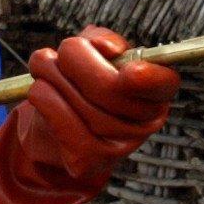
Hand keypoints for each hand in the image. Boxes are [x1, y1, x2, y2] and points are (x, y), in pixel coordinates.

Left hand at [0, 26, 179, 203]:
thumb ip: (103, 41)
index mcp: (155, 92)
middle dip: (77, 59)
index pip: (164, 85)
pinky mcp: (89, 162)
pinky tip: (39, 90)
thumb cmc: (83, 82)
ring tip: (44, 66)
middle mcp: (144, 124)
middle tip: (64, 50)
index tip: (129, 70)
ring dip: (52, 75)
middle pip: (109, 88)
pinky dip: (45, 100)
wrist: (57, 127)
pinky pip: (63, 123)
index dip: (149, 79)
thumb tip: (102, 45)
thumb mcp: (97, 54)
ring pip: (81, 103)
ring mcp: (118, 148)